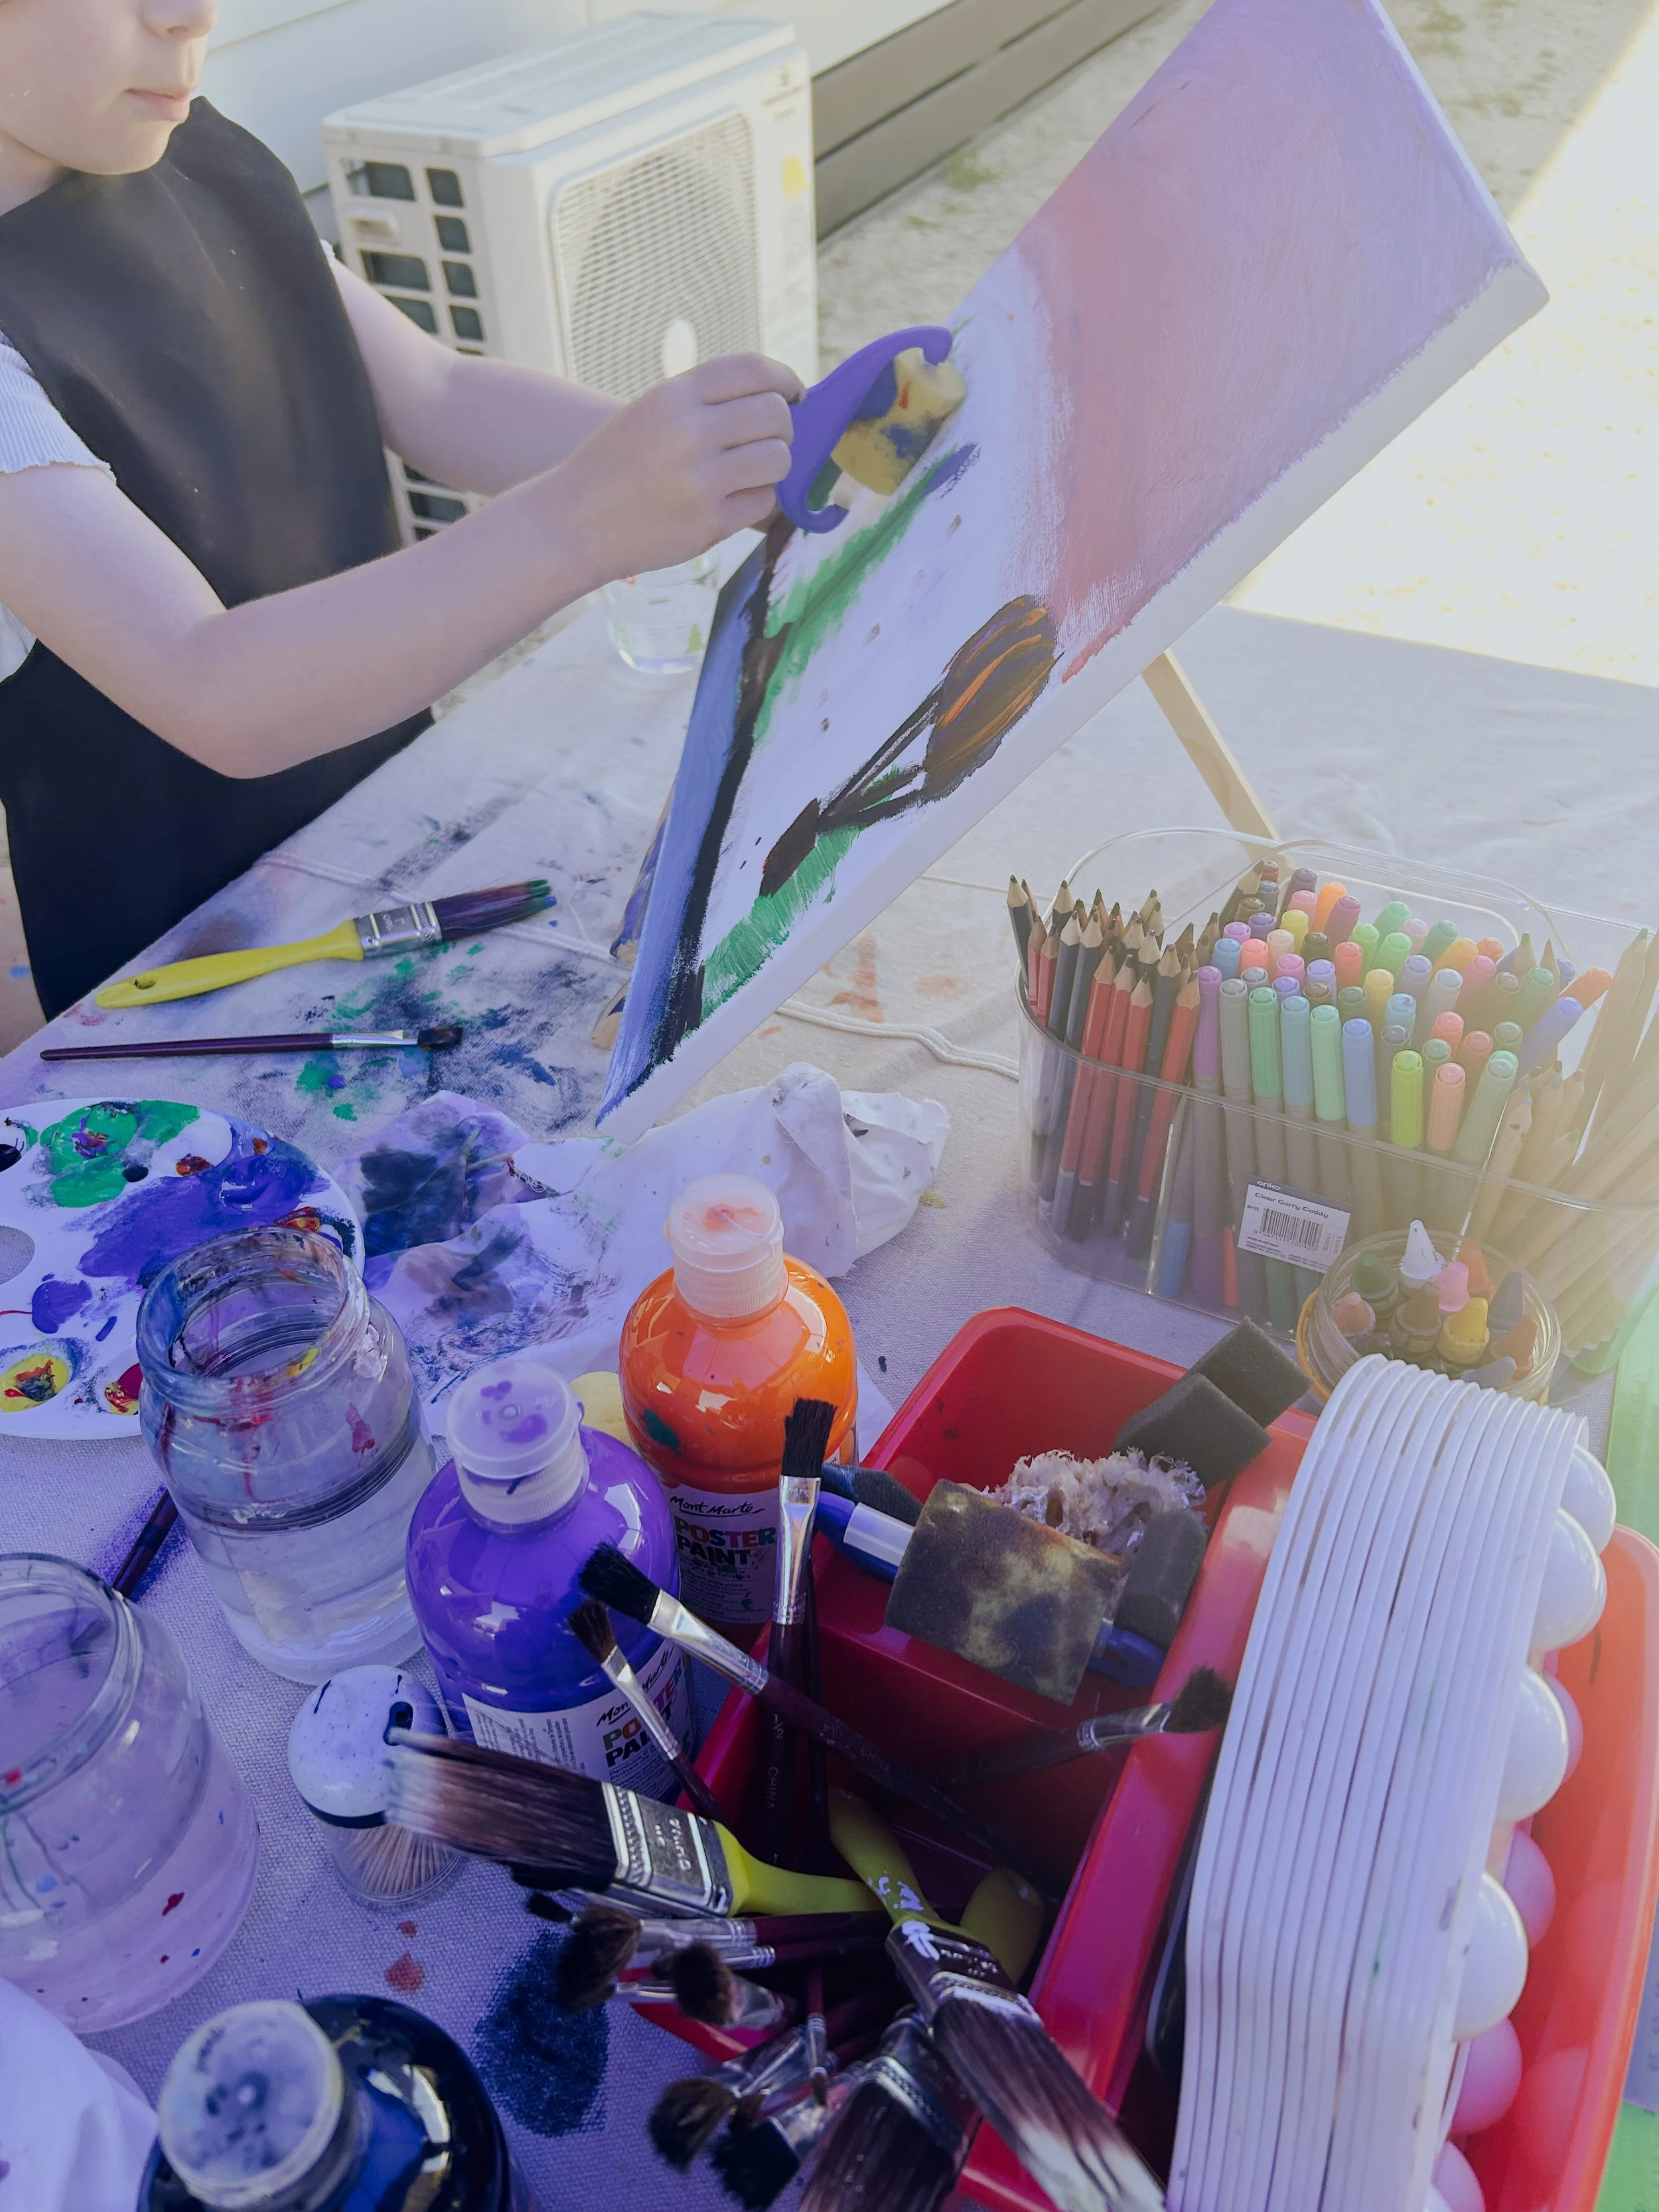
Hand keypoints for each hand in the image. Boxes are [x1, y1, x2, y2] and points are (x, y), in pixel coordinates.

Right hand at [552, 353, 802, 581]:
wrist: (573, 522)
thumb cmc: (617, 466)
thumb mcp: (652, 412)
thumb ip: (706, 402)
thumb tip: (779, 400)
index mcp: (675, 396)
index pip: (753, 370)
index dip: (785, 379)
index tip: (794, 394)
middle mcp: (690, 432)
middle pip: (775, 415)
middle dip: (783, 428)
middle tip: (769, 441)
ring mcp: (701, 479)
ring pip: (777, 459)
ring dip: (773, 466)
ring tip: (748, 473)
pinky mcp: (709, 522)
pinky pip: (763, 502)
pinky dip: (755, 502)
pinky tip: (728, 502)